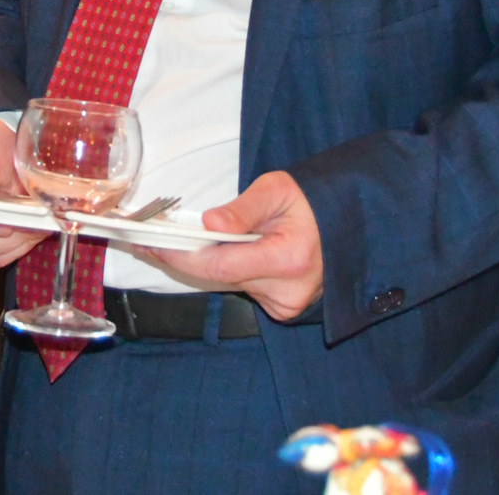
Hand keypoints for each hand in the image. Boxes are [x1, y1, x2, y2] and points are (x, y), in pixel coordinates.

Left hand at [146, 171, 323, 320]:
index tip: (152, 243)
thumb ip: (244, 208)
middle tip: (151, 240)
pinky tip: (232, 251)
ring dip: (210, 261)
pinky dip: (232, 269)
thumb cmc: (310, 203)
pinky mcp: (284, 309)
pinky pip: (245, 288)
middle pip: (220, 277)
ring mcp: (287, 305)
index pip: (220, 266)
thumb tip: (209, 224)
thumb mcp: (278, 189)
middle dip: (185, 256)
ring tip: (187, 239)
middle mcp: (288, 291)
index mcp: (289, 259)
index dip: (182, 255)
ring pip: (230, 283)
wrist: (346, 224)